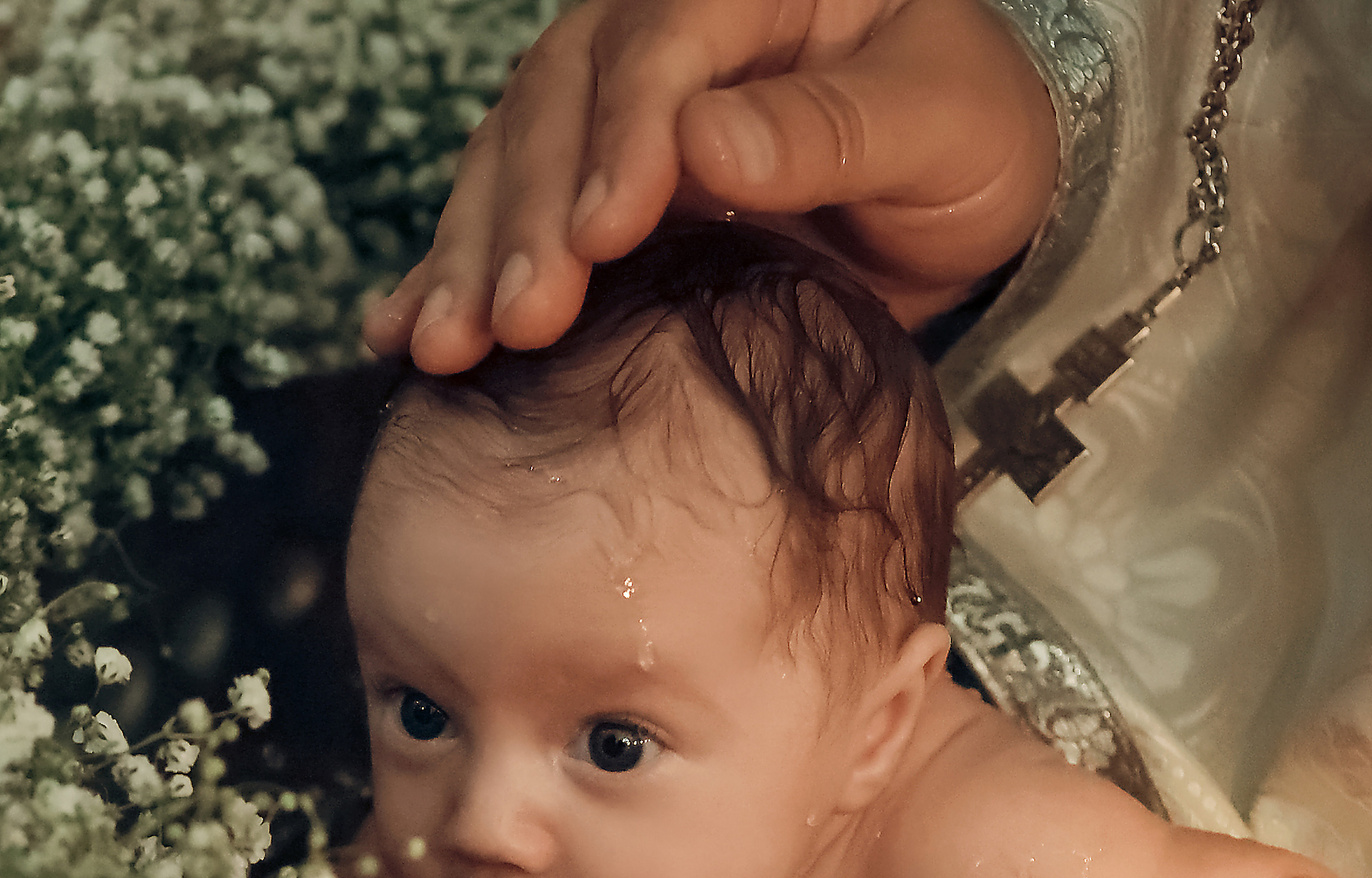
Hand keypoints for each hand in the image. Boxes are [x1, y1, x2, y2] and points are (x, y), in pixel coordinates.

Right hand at [364, 0, 1058, 372]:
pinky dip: (449, 278)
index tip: (606, 233)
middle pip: (560, 108)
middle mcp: (659, 37)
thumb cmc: (971, 135)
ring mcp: (611, 112)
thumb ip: (835, 127)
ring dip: (471, 258)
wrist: (964, 191)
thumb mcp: (946, 122)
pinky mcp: (590, 190)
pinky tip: (399, 335)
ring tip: (445, 346)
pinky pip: (504, 220)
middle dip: (527, 217)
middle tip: (518, 316)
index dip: (622, 138)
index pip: (661, 46)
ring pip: (512, 164)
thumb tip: (709, 141)